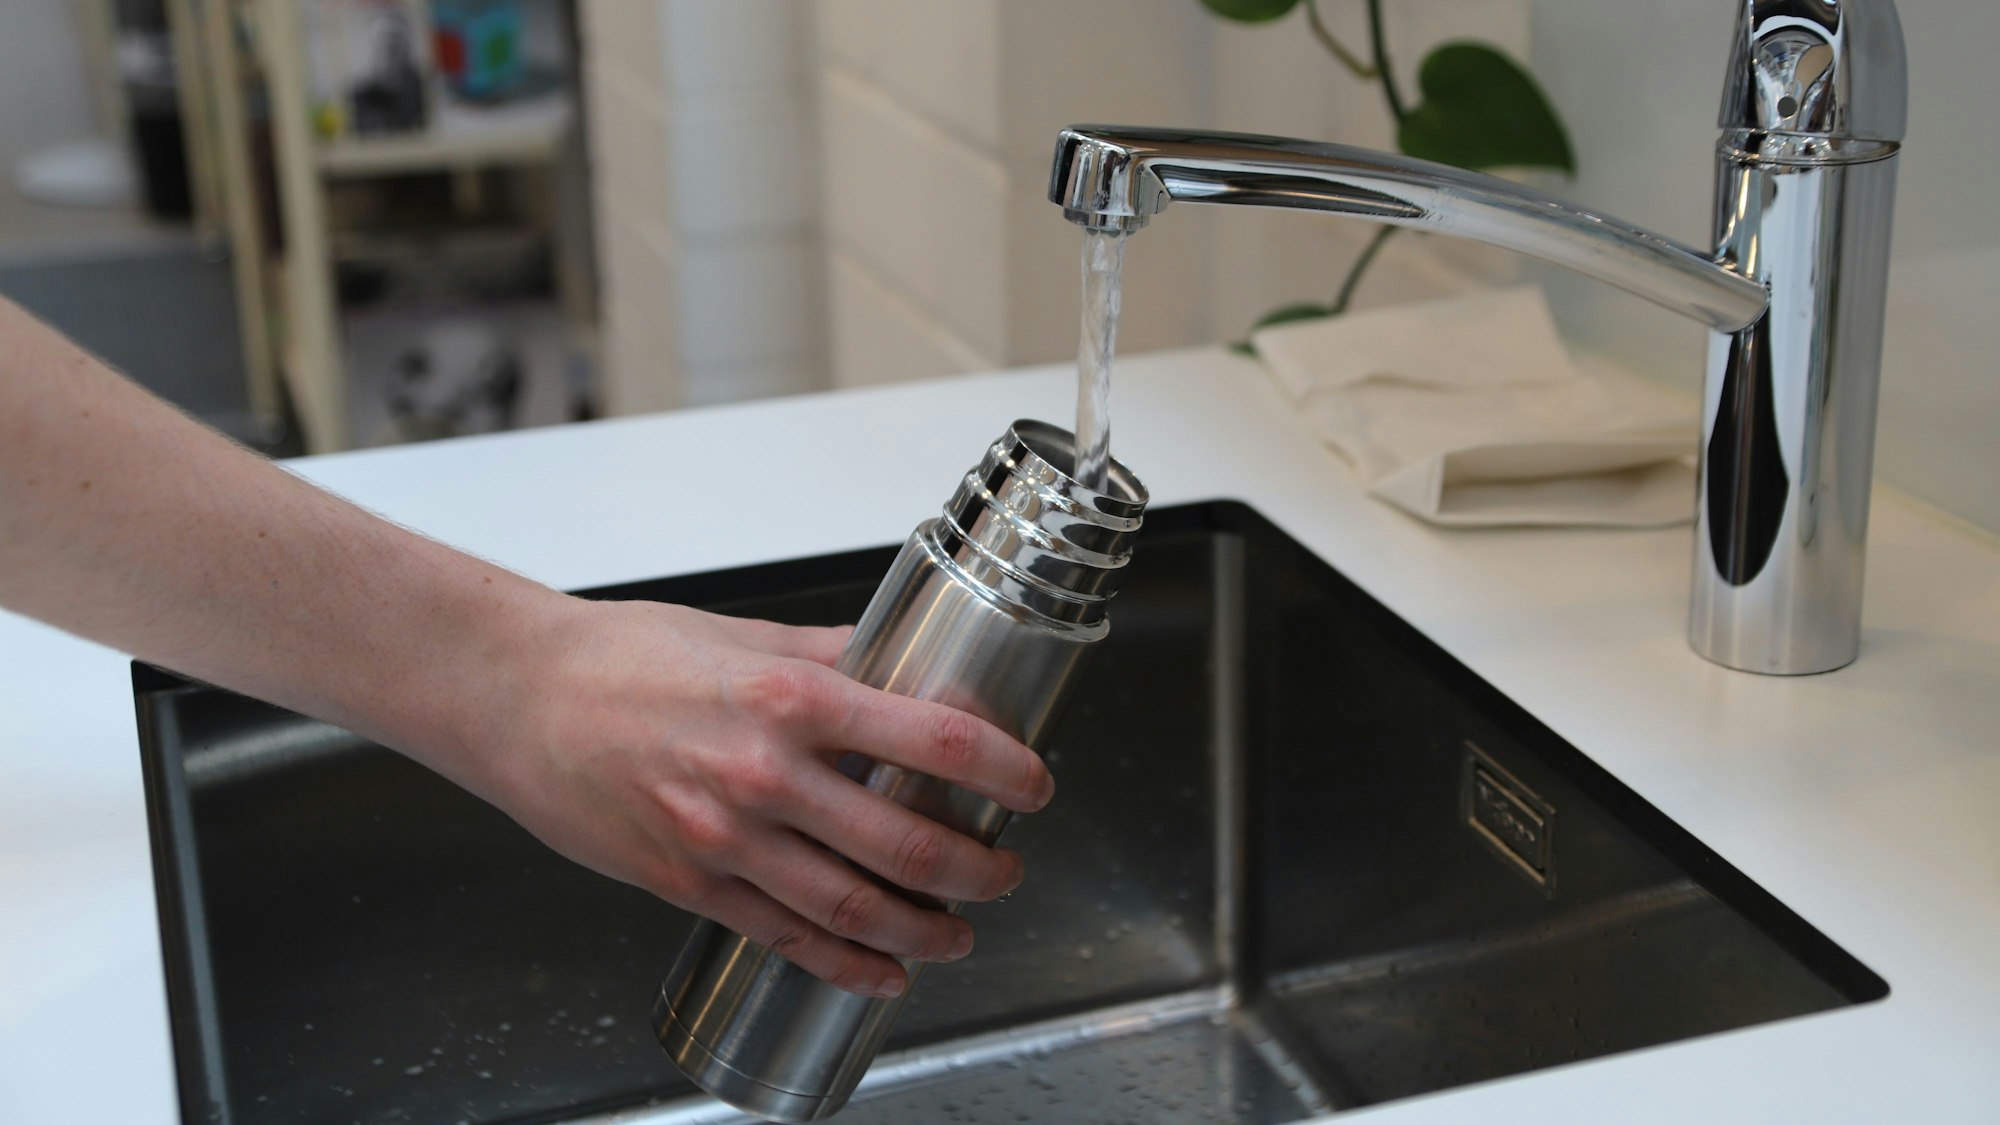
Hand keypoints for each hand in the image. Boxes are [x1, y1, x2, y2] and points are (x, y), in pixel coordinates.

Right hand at [460, 597, 1053, 998]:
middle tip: (1004, 869)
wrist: (517, 698)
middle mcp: (765, 772)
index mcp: (791, 698)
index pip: (932, 738)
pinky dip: (845, 964)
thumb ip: (832, 656)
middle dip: (976, 868)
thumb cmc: (621, 657)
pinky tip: (883, 972)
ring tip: (959, 933)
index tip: (1035, 784)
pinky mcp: (689, 883)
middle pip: (905, 841)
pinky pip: (786, 936)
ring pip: (852, 905)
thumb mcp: (743, 639)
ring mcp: (726, 837)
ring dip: (923, 930)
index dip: (1002, 769)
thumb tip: (906, 668)